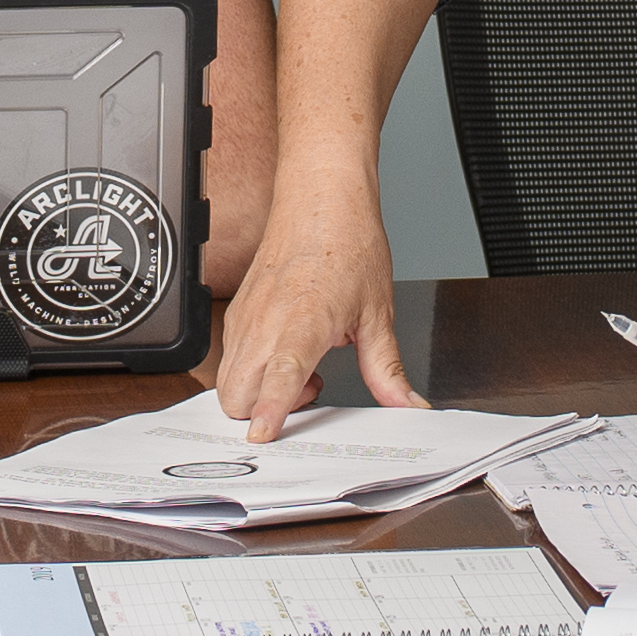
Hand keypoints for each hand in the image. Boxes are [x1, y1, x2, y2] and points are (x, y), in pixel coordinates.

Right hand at [198, 195, 414, 437]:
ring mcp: (246, 318)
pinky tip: (288, 353)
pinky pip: (232, 358)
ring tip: (303, 369)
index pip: (281, 374)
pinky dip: (253, 371)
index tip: (264, 435)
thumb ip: (386, 369)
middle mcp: (266, 322)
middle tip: (307, 393)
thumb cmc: (348, 245)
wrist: (321, 201)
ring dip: (257, 393)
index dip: (270, 408)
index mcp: (304, 320)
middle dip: (258, 414)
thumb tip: (407, 404)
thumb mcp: (378, 314)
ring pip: (229, 380)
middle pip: (236, 393)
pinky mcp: (238, 313)